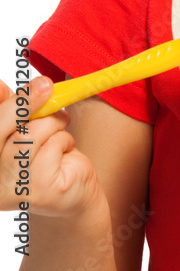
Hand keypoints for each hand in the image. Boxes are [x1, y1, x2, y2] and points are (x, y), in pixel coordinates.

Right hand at [0, 76, 105, 217]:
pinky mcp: (39, 191)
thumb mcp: (24, 129)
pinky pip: (52, 146)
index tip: (4, 86)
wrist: (73, 193)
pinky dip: (64, 140)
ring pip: (30, 134)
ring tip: (60, 127)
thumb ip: (11, 111)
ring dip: (53, 123)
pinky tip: (64, 152)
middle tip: (46, 86)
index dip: (2, 105)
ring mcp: (11, 189)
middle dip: (25, 102)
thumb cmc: (46, 156)